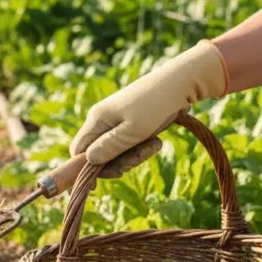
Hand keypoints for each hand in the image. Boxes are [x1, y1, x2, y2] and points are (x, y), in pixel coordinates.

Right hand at [70, 41, 227, 172]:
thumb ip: (109, 147)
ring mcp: (117, 119)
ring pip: (116, 150)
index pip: (79, 151)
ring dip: (134, 155)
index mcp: (97, 119)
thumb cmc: (157, 106)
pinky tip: (156, 141)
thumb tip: (88, 161)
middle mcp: (102, 119)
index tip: (109, 178)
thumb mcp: (133, 131)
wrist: (182, 83)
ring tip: (155, 145)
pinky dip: (141, 147)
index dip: (88, 168)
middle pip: (99, 153)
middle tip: (140, 159)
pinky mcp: (131, 121)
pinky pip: (129, 143)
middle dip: (118, 162)